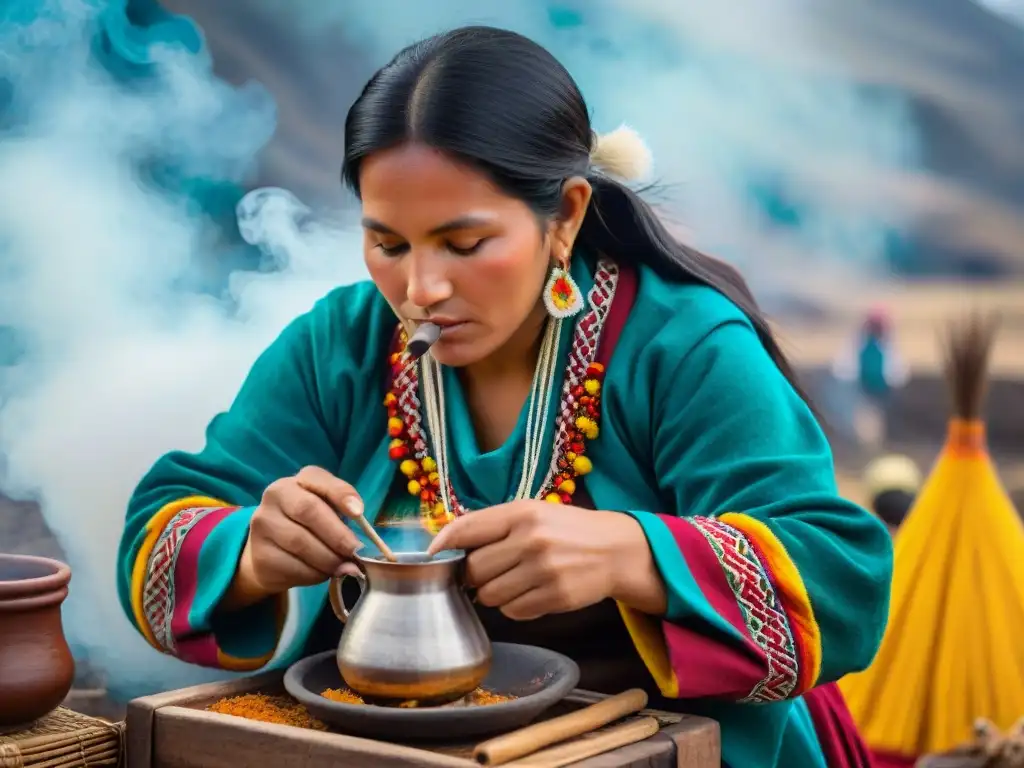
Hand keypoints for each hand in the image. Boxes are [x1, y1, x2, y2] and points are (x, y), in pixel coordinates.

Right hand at [225, 467, 364, 608]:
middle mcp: (275, 496)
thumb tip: (358, 548)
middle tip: (355, 551)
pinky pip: (292, 566)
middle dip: (337, 534)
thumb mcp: (328, 511)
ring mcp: (263, 524)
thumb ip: (344, 518)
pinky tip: (323, 573)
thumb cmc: (310, 526)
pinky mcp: (260, 555)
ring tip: (344, 567)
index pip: (318, 479)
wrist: (272, 551)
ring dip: (328, 559)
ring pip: (300, 542)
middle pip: (308, 510)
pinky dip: (314, 574)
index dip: (341, 494)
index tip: (359, 513)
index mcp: (298, 481)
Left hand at [426, 501, 649, 620]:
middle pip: (474, 570)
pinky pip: (513, 612)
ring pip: (490, 596)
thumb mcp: (532, 512)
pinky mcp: (556, 597)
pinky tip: (531, 592)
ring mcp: (545, 570)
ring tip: (513, 582)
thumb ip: (491, 524)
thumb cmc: (566, 530)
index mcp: (522, 513)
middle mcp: (532, 540)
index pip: (466, 530)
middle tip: (486, 572)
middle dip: (474, 576)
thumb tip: (444, 542)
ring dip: (493, 594)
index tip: (431, 557)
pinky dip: (515, 607)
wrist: (616, 550)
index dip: (442, 545)